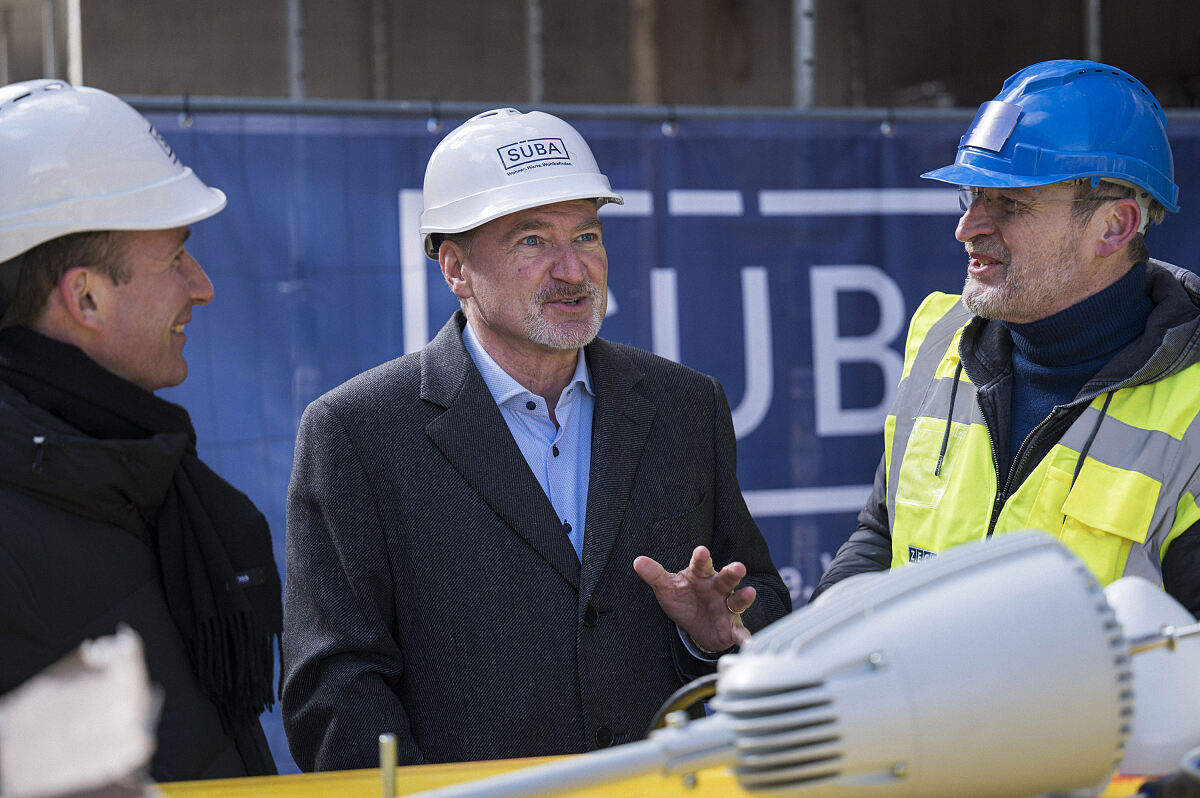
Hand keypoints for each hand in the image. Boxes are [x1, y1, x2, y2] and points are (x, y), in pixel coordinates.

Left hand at [633, 545, 756, 653]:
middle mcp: (717, 589)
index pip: (701, 565)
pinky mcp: (730, 627)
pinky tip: (747, 641)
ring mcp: (726, 607)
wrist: (695, 625)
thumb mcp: (667, 587)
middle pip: (726, 579)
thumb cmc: (684, 599)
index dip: (701, 558)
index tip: (701, 551)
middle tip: (738, 567)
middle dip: (732, 573)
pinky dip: (744, 637)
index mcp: (701, 576)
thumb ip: (654, 574)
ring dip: (743, 597)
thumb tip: (638, 561)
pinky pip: (739, 632)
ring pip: (737, 601)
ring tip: (750, 593)